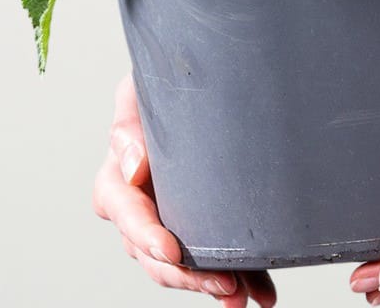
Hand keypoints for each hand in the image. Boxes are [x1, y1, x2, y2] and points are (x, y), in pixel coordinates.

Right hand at [91, 75, 276, 304]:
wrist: (188, 96)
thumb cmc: (157, 92)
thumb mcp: (136, 93)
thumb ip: (127, 124)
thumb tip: (133, 167)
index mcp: (118, 181)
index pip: (125, 213)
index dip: (146, 235)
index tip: (172, 251)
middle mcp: (138, 212)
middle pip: (153, 255)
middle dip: (187, 276)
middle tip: (224, 282)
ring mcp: (167, 228)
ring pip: (183, 270)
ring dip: (212, 285)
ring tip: (245, 293)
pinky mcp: (197, 235)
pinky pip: (214, 265)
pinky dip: (241, 281)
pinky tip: (262, 291)